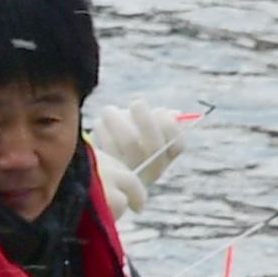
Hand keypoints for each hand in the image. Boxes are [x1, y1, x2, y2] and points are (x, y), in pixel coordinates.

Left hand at [87, 101, 184, 216]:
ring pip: (129, 141)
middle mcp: (151, 170)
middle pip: (155, 145)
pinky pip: (107, 144)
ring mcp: (131, 172)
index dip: (171, 126)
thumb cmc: (128, 141)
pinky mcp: (109, 169)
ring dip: (119, 119)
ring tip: (109, 111)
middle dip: (146, 119)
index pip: (177, 145)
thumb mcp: (146, 133)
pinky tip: (100, 124)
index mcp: (165, 159)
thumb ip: (159, 122)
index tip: (159, 111)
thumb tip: (173, 114)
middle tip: (136, 103)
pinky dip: (103, 128)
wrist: (103, 169)